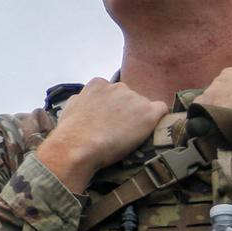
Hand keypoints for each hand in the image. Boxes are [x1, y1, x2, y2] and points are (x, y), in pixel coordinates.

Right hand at [35, 77, 167, 191]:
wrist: (78, 146)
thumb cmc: (70, 132)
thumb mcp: (70, 107)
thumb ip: (82, 100)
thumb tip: (85, 102)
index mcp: (99, 84)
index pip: (112, 92)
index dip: (113, 108)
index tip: (109, 121)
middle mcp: (119, 87)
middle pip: (129, 98)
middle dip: (127, 112)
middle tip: (118, 132)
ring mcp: (135, 99)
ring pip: (144, 107)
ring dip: (139, 119)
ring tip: (129, 138)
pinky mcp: (148, 113)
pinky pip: (162, 111)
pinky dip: (158, 121)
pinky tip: (150, 132)